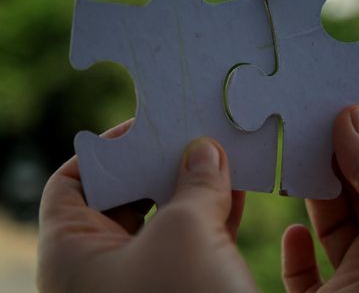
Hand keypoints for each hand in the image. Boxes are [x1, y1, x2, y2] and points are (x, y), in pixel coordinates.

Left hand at [37, 120, 255, 292]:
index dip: (108, 148)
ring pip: (164, 219)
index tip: (149, 127)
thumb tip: (205, 149)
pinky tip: (238, 191)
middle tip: (193, 137)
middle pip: (124, 195)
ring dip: (194, 187)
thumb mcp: (186, 234)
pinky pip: (190, 244)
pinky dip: (212, 216)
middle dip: (162, 164)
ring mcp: (141, 281)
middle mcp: (101, 266)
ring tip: (223, 156)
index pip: (75, 179)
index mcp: (74, 250)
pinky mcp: (176, 292)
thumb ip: (196, 183)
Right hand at [282, 105, 358, 292]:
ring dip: (308, 198)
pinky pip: (305, 278)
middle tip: (303, 130)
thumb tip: (348, 119)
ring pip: (328, 228)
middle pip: (352, 195)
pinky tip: (294, 233)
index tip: (331, 115)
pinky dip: (296, 254)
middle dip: (329, 162)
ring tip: (291, 164)